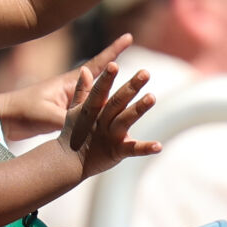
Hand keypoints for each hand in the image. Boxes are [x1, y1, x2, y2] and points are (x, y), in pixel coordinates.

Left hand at [0, 35, 133, 139]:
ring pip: (100, 99)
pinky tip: (114, 123)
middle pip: (104, 80)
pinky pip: (91, 114)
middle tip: (145, 73)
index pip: (98, 64)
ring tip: (136, 99)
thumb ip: (68, 120)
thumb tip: (89, 127)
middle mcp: (74, 90)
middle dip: (123, 76)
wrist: (7, 119)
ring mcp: (72, 103)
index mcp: (70, 83)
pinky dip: (103, 116)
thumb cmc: (25, 111)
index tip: (128, 37)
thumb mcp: (49, 115)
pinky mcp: (68, 117)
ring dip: (116, 98)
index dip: (113, 51)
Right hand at [56, 54, 159, 179]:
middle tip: (145, 73)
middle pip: (116, 102)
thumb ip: (82, 90)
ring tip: (152, 97)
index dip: (106, 79)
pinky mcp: (117, 152)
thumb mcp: (75, 111)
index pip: (99, 92)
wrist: (68, 163)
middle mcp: (101, 122)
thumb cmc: (74, 133)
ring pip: (125, 120)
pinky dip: (146, 148)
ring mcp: (109, 137)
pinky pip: (133, 150)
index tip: (113, 64)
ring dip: (138, 109)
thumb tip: (85, 69)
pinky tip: (159, 146)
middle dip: (130, 87)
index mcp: (90, 110)